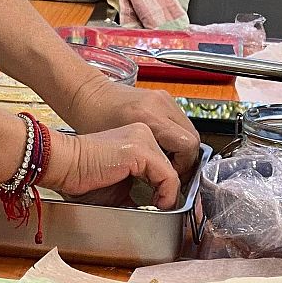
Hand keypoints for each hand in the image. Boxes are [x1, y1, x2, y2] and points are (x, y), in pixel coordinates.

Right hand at [41, 123, 180, 208]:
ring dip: (169, 193)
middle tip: (163, 207)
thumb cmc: (82, 175)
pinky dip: (167, 194)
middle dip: (170, 189)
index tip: (161, 204)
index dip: (167, 186)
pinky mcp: (140, 150)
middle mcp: (143, 133)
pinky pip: (168, 176)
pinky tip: (157, 204)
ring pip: (173, 171)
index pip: (165, 162)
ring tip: (160, 207)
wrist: (64, 164)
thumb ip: (139, 191)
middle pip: (172, 165)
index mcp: (137, 138)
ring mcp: (143, 139)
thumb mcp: (119, 186)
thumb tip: (156, 206)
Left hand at [57, 78, 201, 175]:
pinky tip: (162, 148)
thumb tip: (160, 187)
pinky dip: (177, 139)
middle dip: (186, 161)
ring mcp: (163, 99)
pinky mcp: (163, 98)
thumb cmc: (93, 120)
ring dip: (182, 151)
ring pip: (189, 132)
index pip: (187, 146)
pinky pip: (181, 123)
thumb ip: (142, 167)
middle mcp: (159, 105)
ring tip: (166, 163)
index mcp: (148, 117)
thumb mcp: (117, 151)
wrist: (88, 95)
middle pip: (193, 140)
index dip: (183, 167)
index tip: (171, 177)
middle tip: (172, 175)